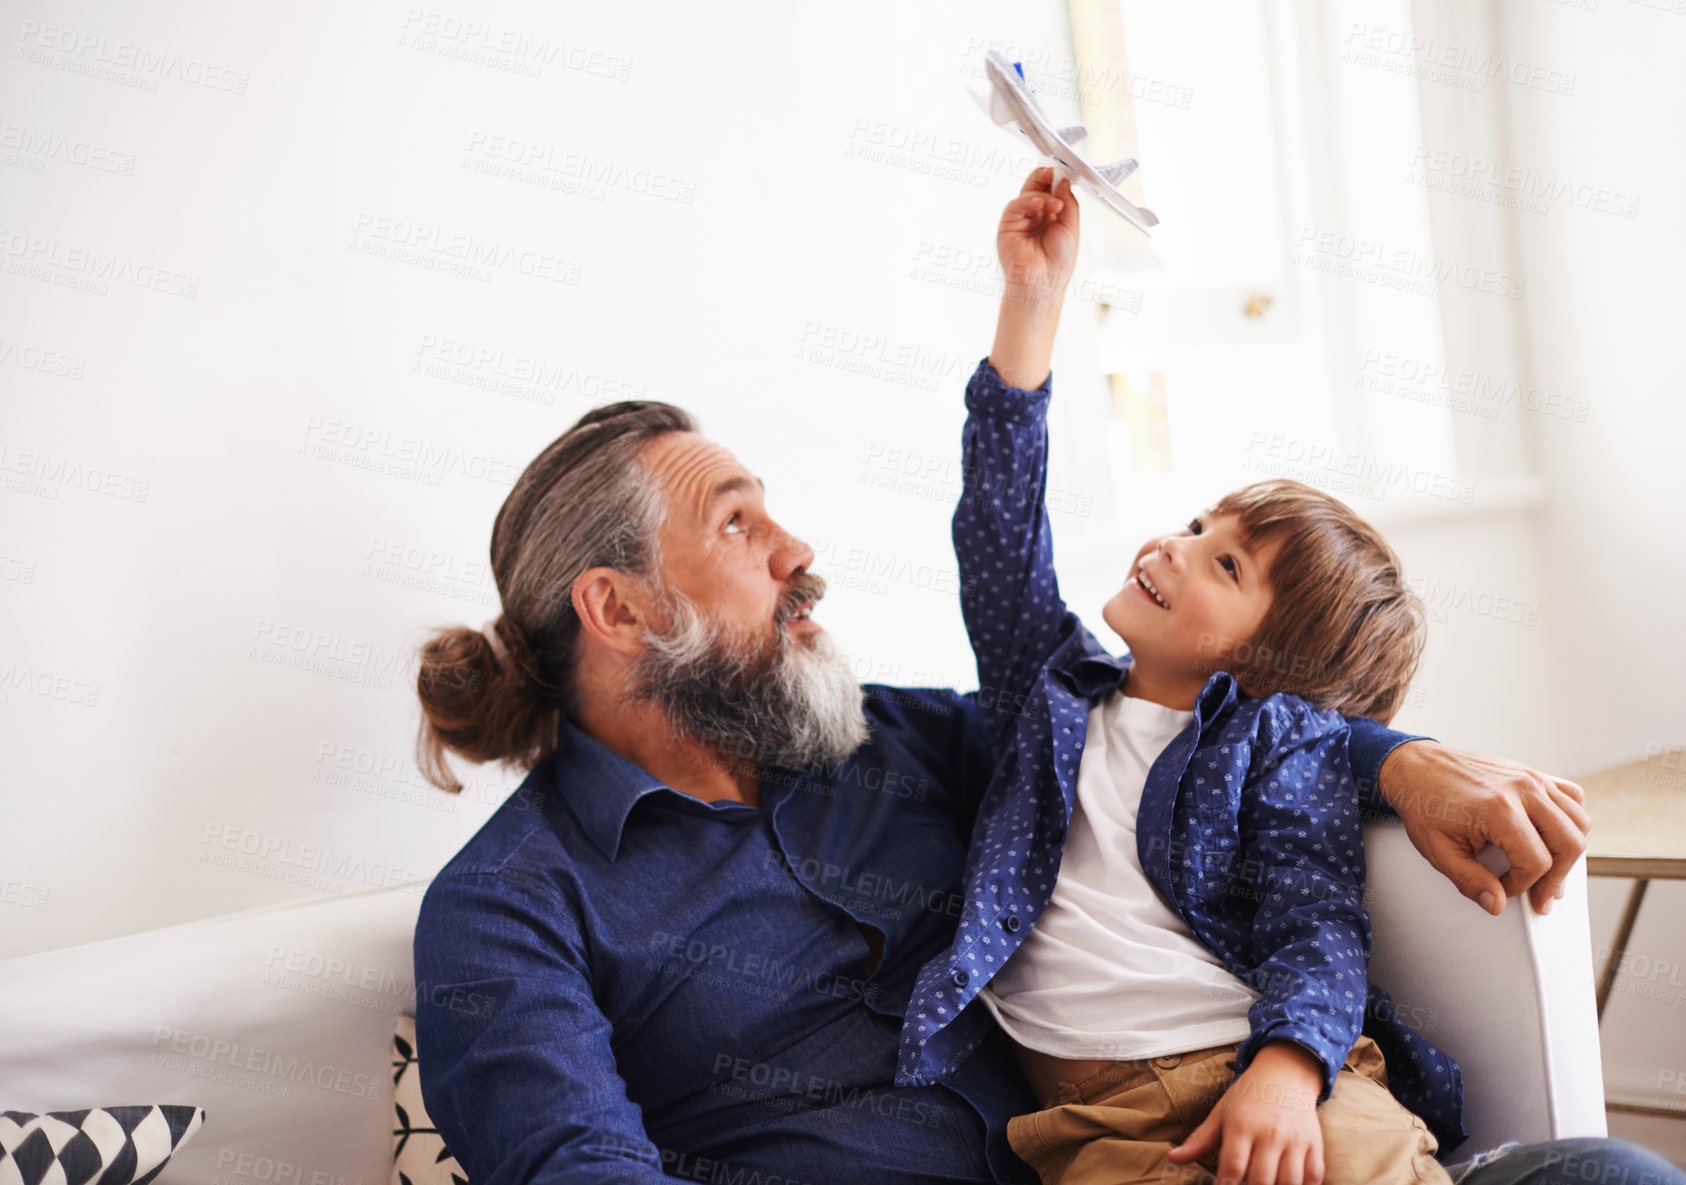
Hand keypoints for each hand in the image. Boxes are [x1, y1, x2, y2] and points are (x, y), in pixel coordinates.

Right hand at [997, 166, 1079, 297]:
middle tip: (1054, 171)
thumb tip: (1063, 182)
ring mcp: (1020, 220)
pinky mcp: (1007, 226)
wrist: (1043, 282)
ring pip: (1026, 194)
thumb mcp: (1071, 226)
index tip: (1064, 172)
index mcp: (1051, 216)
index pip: (1051, 190)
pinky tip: (1039, 204)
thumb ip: (1068, 202)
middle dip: (1045, 177)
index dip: (1056, 179)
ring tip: (1054, 204)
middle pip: (1037, 187)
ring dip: (1041, 194)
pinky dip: (1027, 201)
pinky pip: (1015, 206)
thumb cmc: (1057, 262)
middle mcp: (1035, 216)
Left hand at [1168, 1042, 1324, 1184]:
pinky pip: (1315, 1176)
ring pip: (1290, 1182)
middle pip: (1262, 1179)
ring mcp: (1295, 1140)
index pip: (1233, 1167)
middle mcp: (1270, 1133)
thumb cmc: (1248, 1096)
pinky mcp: (1315, 1144)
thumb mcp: (1221, 1113)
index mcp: (1242, 1126)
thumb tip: (1173, 1159)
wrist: (1285, 1073)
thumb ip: (1200, 1139)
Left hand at [1379, 741, 1590, 915]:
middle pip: (1569, 843)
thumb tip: (1496, 905)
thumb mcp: (1438, 850)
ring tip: (1548, 870)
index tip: (1505, 888)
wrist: (1415, 766)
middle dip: (1557, 877)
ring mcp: (1531, 777)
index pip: (1536, 862)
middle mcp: (1523, 790)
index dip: (1524, 885)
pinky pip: (1572, 795)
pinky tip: (1552, 836)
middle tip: (1540, 895)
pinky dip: (1571, 818)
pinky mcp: (1532, 772)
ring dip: (1568, 851)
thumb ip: (1469, 880)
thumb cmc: (1424, 805)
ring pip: (1578, 821)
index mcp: (1498, 809)